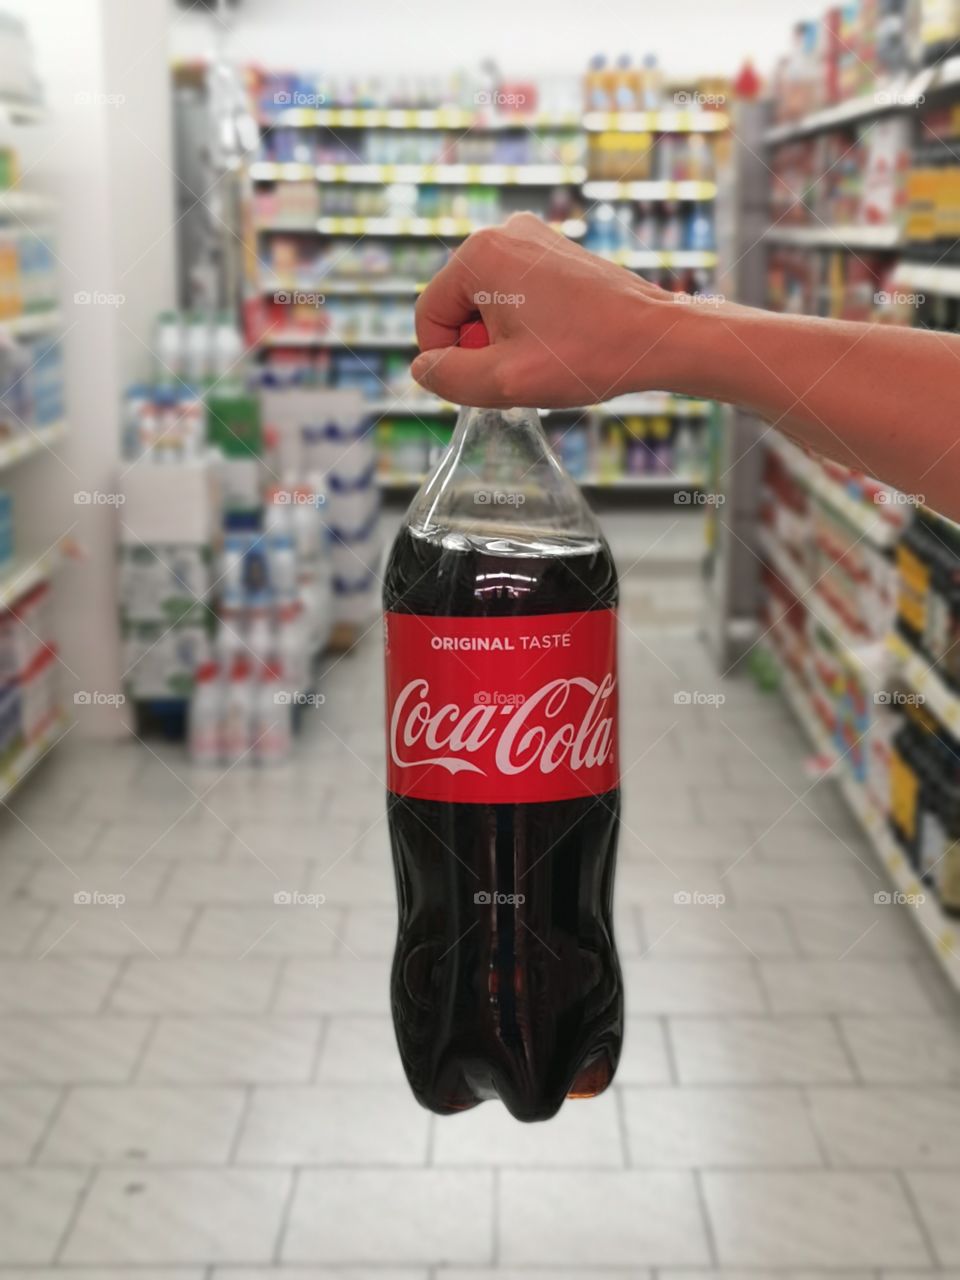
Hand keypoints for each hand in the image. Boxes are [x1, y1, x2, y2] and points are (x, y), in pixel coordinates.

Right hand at [411, 212, 688, 407]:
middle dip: (479, 345)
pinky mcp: (555, 252)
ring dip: (503, 339)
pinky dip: (526, 325)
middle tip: (524, 367)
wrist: (657, 338)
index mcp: (480, 254)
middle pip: (456, 307)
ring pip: (486, 304)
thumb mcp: (502, 382)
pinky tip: (559, 342)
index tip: (489, 378)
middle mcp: (503, 233)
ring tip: (546, 355)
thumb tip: (423, 368)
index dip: (447, 360)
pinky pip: (514, 295)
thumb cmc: (585, 356)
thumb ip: (447, 378)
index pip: (428, 316)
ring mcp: (532, 238)